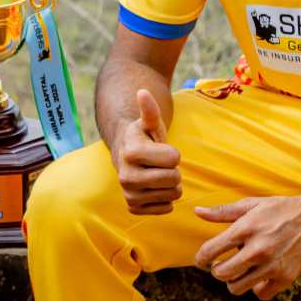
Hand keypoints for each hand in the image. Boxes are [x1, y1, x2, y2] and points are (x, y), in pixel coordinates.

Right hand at [109, 89, 182, 214]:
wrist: (125, 155)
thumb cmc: (143, 137)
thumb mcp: (149, 123)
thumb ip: (150, 110)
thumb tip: (143, 92)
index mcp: (131, 151)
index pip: (174, 159)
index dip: (173, 153)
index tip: (161, 149)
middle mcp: (126, 175)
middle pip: (174, 179)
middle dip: (174, 170)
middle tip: (161, 164)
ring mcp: (128, 193)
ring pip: (173, 195)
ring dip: (171, 185)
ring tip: (158, 174)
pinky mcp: (133, 207)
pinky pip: (166, 208)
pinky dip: (165, 199)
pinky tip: (154, 188)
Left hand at [192, 192, 300, 299]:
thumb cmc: (281, 209)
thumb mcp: (251, 205)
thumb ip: (223, 212)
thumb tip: (197, 212)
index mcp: (245, 229)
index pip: (210, 251)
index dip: (201, 258)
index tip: (202, 260)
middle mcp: (257, 249)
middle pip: (222, 274)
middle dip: (217, 271)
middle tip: (221, 265)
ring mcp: (272, 266)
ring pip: (237, 287)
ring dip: (234, 281)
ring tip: (239, 271)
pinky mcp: (285, 278)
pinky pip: (261, 294)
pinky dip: (257, 288)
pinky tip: (258, 276)